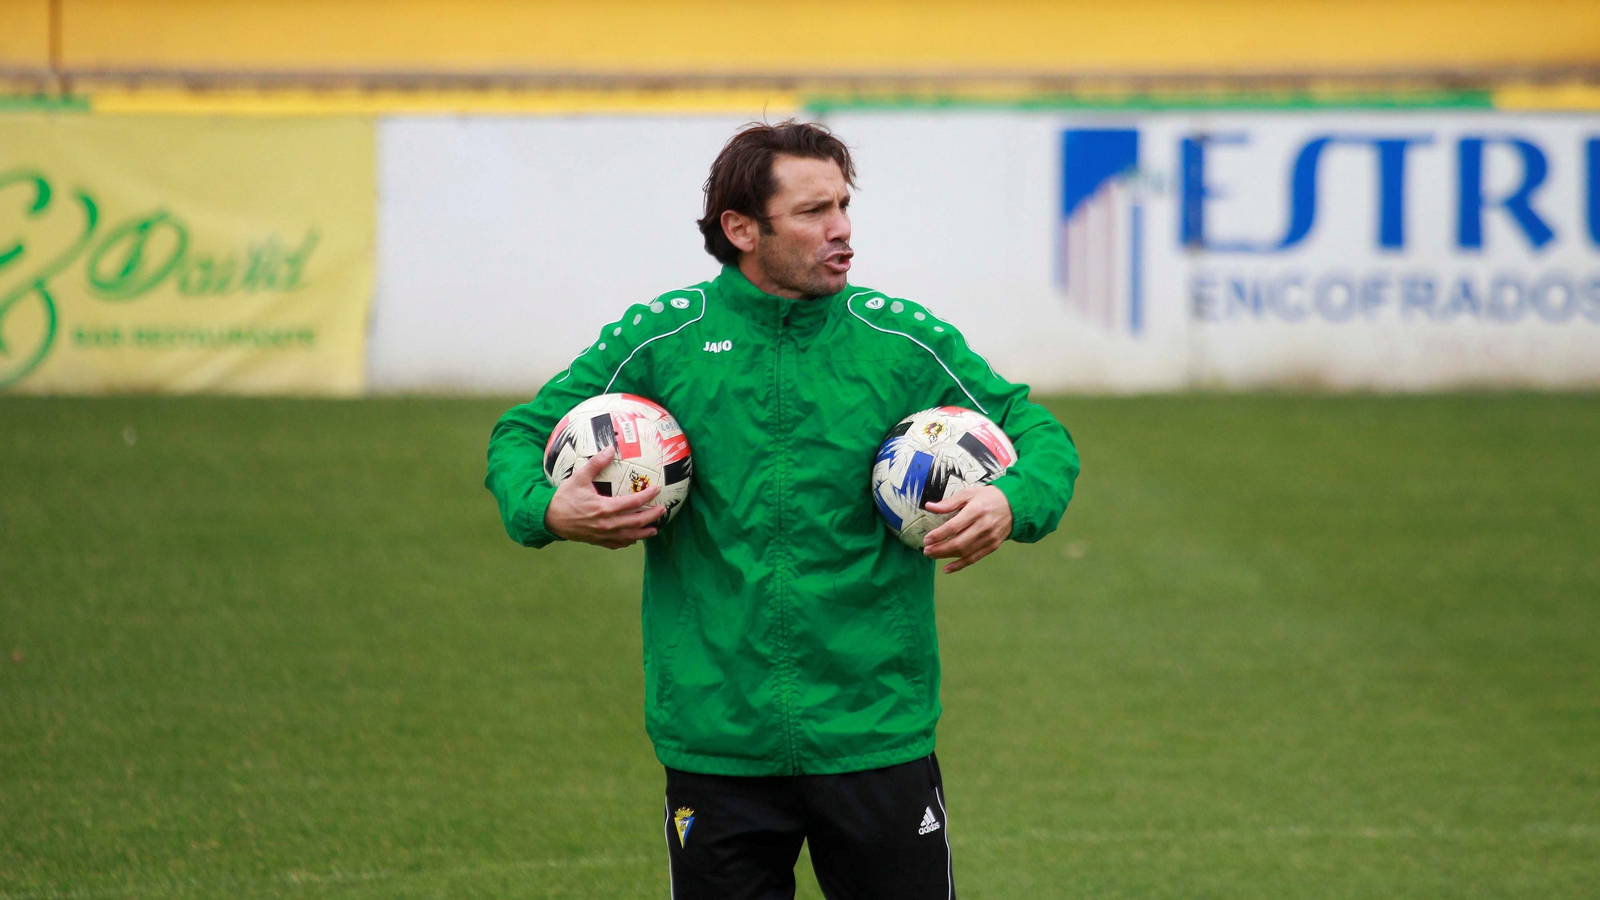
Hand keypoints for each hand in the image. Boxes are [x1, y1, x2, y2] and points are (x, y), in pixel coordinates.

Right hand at [544, 447, 665, 548]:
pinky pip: (617, 544)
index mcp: (604, 508)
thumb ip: (596, 463)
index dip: (647, 496)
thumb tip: (610, 448)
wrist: (550, 519)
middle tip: (663, 510)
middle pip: (636, 522)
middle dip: (651, 516)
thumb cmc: (564, 498)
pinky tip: (634, 538)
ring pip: (629, 536)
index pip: (632, 503)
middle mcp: (606, 524)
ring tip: (655, 529)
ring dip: (644, 532)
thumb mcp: (579, 478)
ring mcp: (603, 534)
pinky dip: (628, 541)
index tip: (657, 489)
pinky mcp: (597, 541)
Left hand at [922, 485, 1011, 573]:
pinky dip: (960, 565)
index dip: (939, 535)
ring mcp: (989, 538)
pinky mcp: (993, 546)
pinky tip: (947, 568)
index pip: (955, 526)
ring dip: (946, 556)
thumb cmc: (988, 498)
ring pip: (965, 552)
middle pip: (959, 543)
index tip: (926, 539)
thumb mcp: (969, 493)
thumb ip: (949, 502)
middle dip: (940, 549)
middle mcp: (984, 526)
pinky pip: (974, 558)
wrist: (1014, 505)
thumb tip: (929, 507)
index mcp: (976, 510)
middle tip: (926, 550)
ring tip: (932, 555)